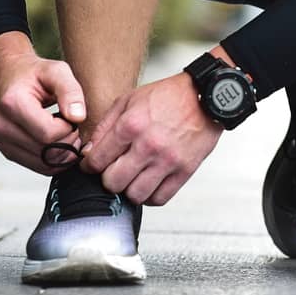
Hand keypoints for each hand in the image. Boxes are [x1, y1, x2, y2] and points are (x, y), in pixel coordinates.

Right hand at [0, 31, 87, 174]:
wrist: (9, 76)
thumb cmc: (36, 72)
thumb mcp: (57, 71)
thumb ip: (70, 91)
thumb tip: (78, 117)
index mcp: (12, 103)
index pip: (48, 133)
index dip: (69, 129)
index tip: (74, 116)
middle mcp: (2, 126)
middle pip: (46, 151)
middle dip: (68, 142)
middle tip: (75, 126)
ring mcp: (1, 141)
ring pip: (42, 163)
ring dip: (62, 153)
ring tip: (67, 132)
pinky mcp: (6, 150)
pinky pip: (37, 166)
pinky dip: (54, 159)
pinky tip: (59, 141)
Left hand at [81, 73, 220, 205]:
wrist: (206, 95)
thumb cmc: (169, 96)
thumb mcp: (129, 99)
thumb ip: (105, 126)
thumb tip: (89, 152)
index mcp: (131, 125)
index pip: (96, 161)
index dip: (89, 166)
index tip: (93, 165)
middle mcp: (148, 145)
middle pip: (113, 183)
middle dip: (108, 178)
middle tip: (114, 170)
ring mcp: (168, 160)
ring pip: (135, 195)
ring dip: (129, 189)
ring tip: (133, 177)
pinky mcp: (185, 171)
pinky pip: (159, 199)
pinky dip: (150, 195)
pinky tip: (149, 182)